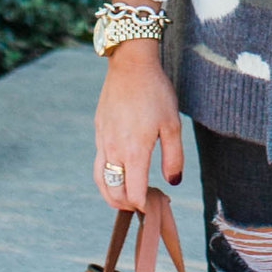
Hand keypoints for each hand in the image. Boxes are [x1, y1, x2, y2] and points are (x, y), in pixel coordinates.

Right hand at [90, 36, 182, 208]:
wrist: (130, 65)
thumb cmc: (155, 93)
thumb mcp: (172, 125)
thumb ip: (173, 157)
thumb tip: (173, 182)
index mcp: (134, 151)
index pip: (134, 192)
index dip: (143, 205)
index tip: (153, 206)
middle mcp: (114, 149)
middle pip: (113, 192)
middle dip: (126, 204)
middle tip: (140, 206)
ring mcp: (102, 140)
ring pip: (101, 179)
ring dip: (111, 195)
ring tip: (124, 199)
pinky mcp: (98, 131)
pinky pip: (98, 162)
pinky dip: (106, 176)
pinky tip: (118, 172)